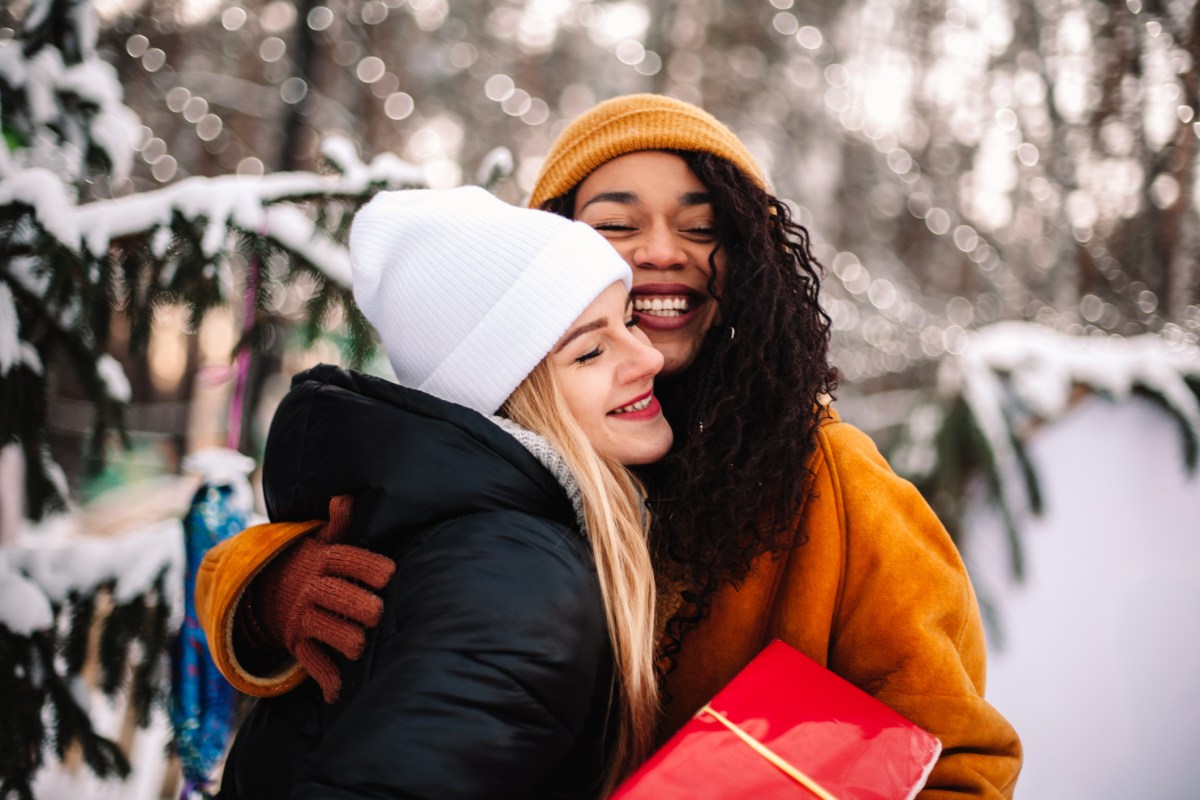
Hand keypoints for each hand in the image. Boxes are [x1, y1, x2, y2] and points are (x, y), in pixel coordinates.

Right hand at [245, 495, 394, 702]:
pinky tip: (336, 691)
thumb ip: (340, 523)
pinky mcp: (299, 641)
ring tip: (359, 644)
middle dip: (356, 605)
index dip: (366, 567)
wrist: (266, 589)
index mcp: (323, 560)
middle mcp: (312, 588)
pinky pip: (310, 660)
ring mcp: (303, 616)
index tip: (388, 574)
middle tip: (376, 611)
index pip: (345, 560)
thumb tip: (346, 497)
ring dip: (342, 638)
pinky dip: (324, 678)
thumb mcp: (322, 540)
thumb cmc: (314, 562)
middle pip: (334, 595)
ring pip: (323, 629)